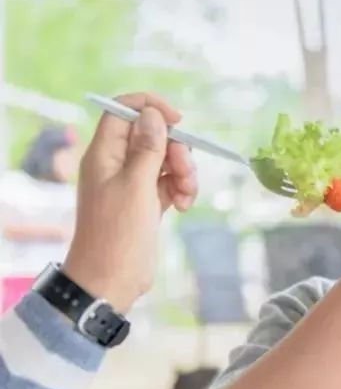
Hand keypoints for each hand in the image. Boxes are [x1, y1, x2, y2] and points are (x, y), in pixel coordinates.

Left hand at [62, 92, 197, 312]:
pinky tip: (183, 206)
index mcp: (104, 154)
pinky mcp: (146, 201)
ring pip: (166, 160)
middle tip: (186, 172)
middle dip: (177, 150)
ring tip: (187, 196)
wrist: (111, 279)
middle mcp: (117, 164)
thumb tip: (152, 115)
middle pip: (153, 136)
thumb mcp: (136, 186)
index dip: (151, 109)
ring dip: (184, 172)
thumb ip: (147, 148)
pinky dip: (181, 189)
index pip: (123, 111)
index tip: (178, 120)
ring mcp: (132, 183)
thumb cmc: (117, 234)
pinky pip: (170, 182)